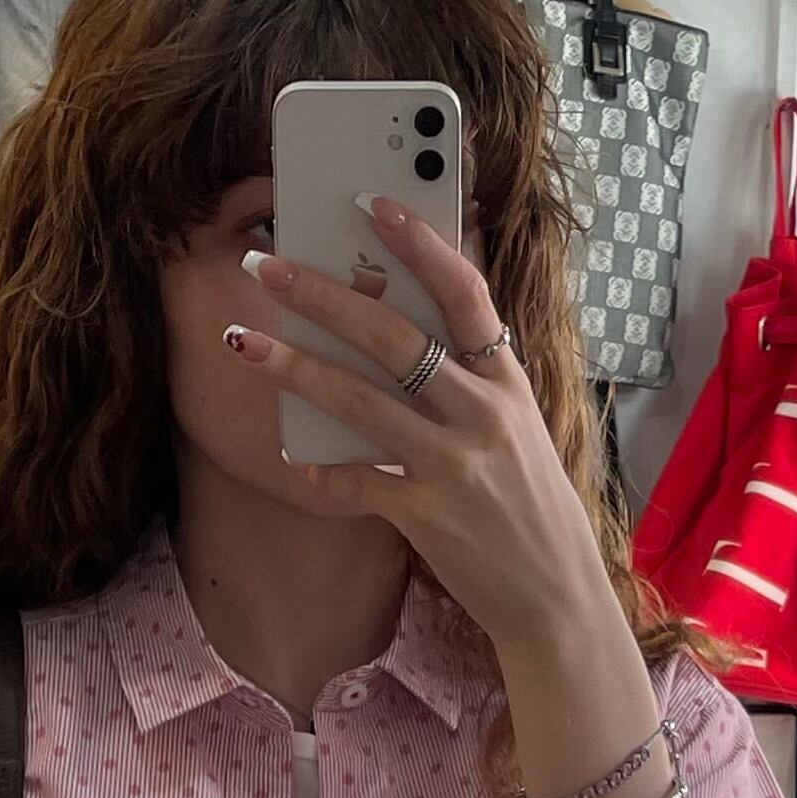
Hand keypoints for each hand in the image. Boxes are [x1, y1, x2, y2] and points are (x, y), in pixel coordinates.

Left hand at [223, 198, 627, 671]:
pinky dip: (319, 473)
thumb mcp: (516, 427)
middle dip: (321, 294)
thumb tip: (404, 328)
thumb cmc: (527, 505)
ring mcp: (454, 463)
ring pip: (359, 399)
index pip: (464, 292)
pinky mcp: (428, 514)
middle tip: (266, 265)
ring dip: (292, 366)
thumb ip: (469, 380)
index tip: (374, 204)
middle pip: (392, 334)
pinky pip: (356, 484)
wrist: (555, 593)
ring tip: (240, 341)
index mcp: (507, 381)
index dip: (420, 243)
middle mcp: (483, 412)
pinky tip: (290, 462)